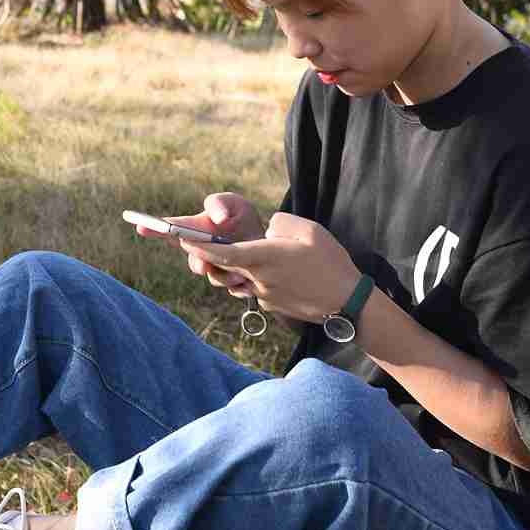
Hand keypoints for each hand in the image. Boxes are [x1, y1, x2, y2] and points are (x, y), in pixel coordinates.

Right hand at [135, 192, 264, 294]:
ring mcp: (214, 269)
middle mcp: (200, 251)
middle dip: (199, 263)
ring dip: (226, 276)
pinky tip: (248, 284)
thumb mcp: (234, 204)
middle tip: (204, 265)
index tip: (141, 227)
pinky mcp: (230, 282)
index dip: (153, 228)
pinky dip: (240, 286)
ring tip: (240, 275)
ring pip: (214, 278)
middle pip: (194, 262)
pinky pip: (232, 289)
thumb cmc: (241, 218)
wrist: (266, 241)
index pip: (169, 229)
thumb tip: (218, 219)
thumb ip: (219, 204)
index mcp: (194, 230)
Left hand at [176, 212, 360, 325]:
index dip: (199, 246)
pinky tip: (274, 271)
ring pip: (238, 278)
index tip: (181, 238)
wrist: (348, 303)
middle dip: (207, 255)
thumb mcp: (310, 230)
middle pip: (224, 266)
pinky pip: (254, 287)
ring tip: (234, 254)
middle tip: (192, 242)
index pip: (222, 253)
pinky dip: (254, 277)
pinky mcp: (272, 305)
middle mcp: (259, 279)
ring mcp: (264, 295)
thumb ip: (281, 223)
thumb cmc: (330, 263)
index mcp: (265, 258)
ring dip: (231, 268)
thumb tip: (267, 230)